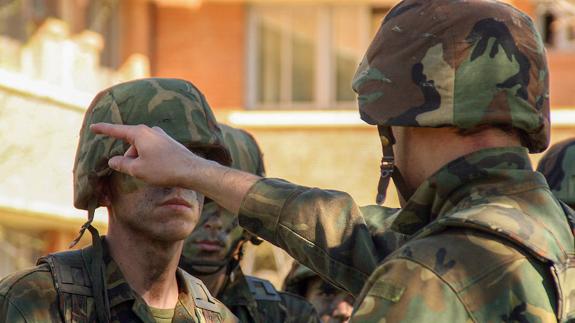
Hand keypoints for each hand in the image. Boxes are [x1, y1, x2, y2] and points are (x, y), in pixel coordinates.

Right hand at [90, 123, 208, 187]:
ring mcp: (161, 136)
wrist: (192, 171)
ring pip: (142, 149)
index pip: (117, 130)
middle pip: (131, 144)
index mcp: (140, 133)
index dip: (104, 129)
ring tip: (152, 173)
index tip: (93, 127)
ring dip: (140, 160)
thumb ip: (122, 163)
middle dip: (130, 158)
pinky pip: (152, 151)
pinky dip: (150, 160)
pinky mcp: (169, 143)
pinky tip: (159, 170)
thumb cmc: (164, 169)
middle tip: (138, 172)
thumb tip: (113, 160)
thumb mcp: (138, 169)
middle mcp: (151, 130)